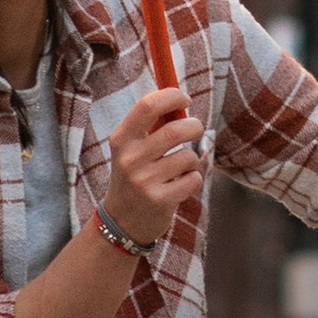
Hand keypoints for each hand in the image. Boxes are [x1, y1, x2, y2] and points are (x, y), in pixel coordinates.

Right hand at [104, 85, 203, 246]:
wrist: (122, 221)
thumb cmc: (135, 174)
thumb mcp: (133, 148)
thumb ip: (153, 124)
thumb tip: (181, 98)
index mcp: (121, 139)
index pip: (148, 105)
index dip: (172, 96)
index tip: (185, 100)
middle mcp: (130, 159)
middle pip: (175, 130)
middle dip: (194, 127)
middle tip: (195, 130)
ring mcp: (144, 181)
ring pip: (188, 156)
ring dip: (193, 159)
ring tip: (181, 167)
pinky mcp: (160, 200)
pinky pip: (193, 178)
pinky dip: (194, 178)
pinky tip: (180, 184)